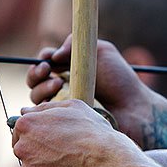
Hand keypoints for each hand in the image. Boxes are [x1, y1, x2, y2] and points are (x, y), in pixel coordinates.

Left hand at [12, 100, 142, 166]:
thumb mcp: (73, 106)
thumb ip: (45, 108)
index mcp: (27, 124)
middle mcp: (23, 148)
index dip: (36, 135)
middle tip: (62, 156)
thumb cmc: (95, 131)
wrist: (111, 161)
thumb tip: (25, 110)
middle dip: (39, 155)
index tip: (50, 140)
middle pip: (24, 153)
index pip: (21, 130)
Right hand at [28, 35, 157, 142]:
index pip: (45, 61)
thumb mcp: (101, 51)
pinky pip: (42, 116)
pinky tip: (59, 102)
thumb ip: (76, 45)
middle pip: (34, 79)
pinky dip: (44, 108)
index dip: (42, 59)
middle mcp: (61, 85)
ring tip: (58, 86)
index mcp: (69, 67)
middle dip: (35, 73)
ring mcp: (61, 105)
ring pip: (35, 97)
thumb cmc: (120, 80)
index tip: (49, 59)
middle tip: (47, 71)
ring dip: (41, 88)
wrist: (132, 108)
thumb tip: (54, 54)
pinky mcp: (62, 122)